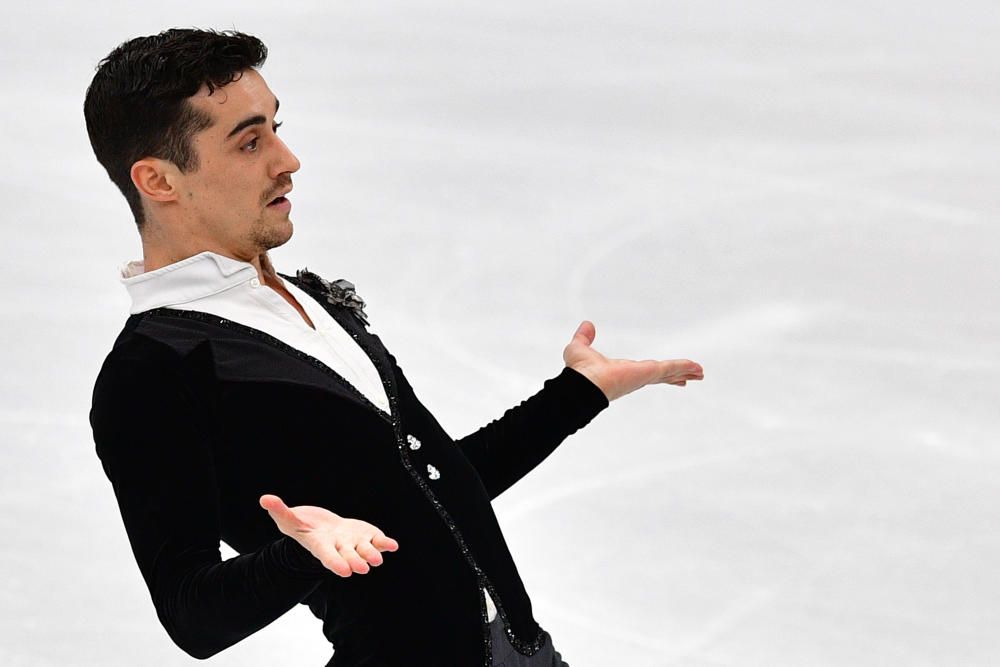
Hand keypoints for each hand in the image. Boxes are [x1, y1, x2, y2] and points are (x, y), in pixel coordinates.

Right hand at [259, 494, 398, 576]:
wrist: (322, 528)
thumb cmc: (304, 526)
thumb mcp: (289, 519)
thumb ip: (279, 511)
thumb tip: (264, 499)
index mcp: (321, 546)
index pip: (328, 556)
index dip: (336, 563)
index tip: (344, 571)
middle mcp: (339, 548)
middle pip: (349, 556)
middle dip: (356, 562)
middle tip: (363, 569)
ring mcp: (354, 543)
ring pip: (365, 551)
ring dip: (372, 555)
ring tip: (378, 560)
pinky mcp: (366, 535)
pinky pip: (378, 541)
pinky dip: (385, 544)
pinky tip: (393, 545)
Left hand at [562, 320, 703, 401]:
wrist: (583, 384)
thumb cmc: (578, 372)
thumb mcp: (579, 347)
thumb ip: (584, 337)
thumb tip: (586, 325)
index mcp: (622, 372)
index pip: (643, 372)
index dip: (654, 373)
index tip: (663, 373)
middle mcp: (635, 377)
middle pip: (661, 376)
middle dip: (676, 376)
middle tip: (690, 377)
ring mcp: (644, 376)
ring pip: (669, 373)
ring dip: (685, 371)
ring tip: (700, 373)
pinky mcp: (649, 373)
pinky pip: (671, 368)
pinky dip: (684, 366)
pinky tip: (697, 368)